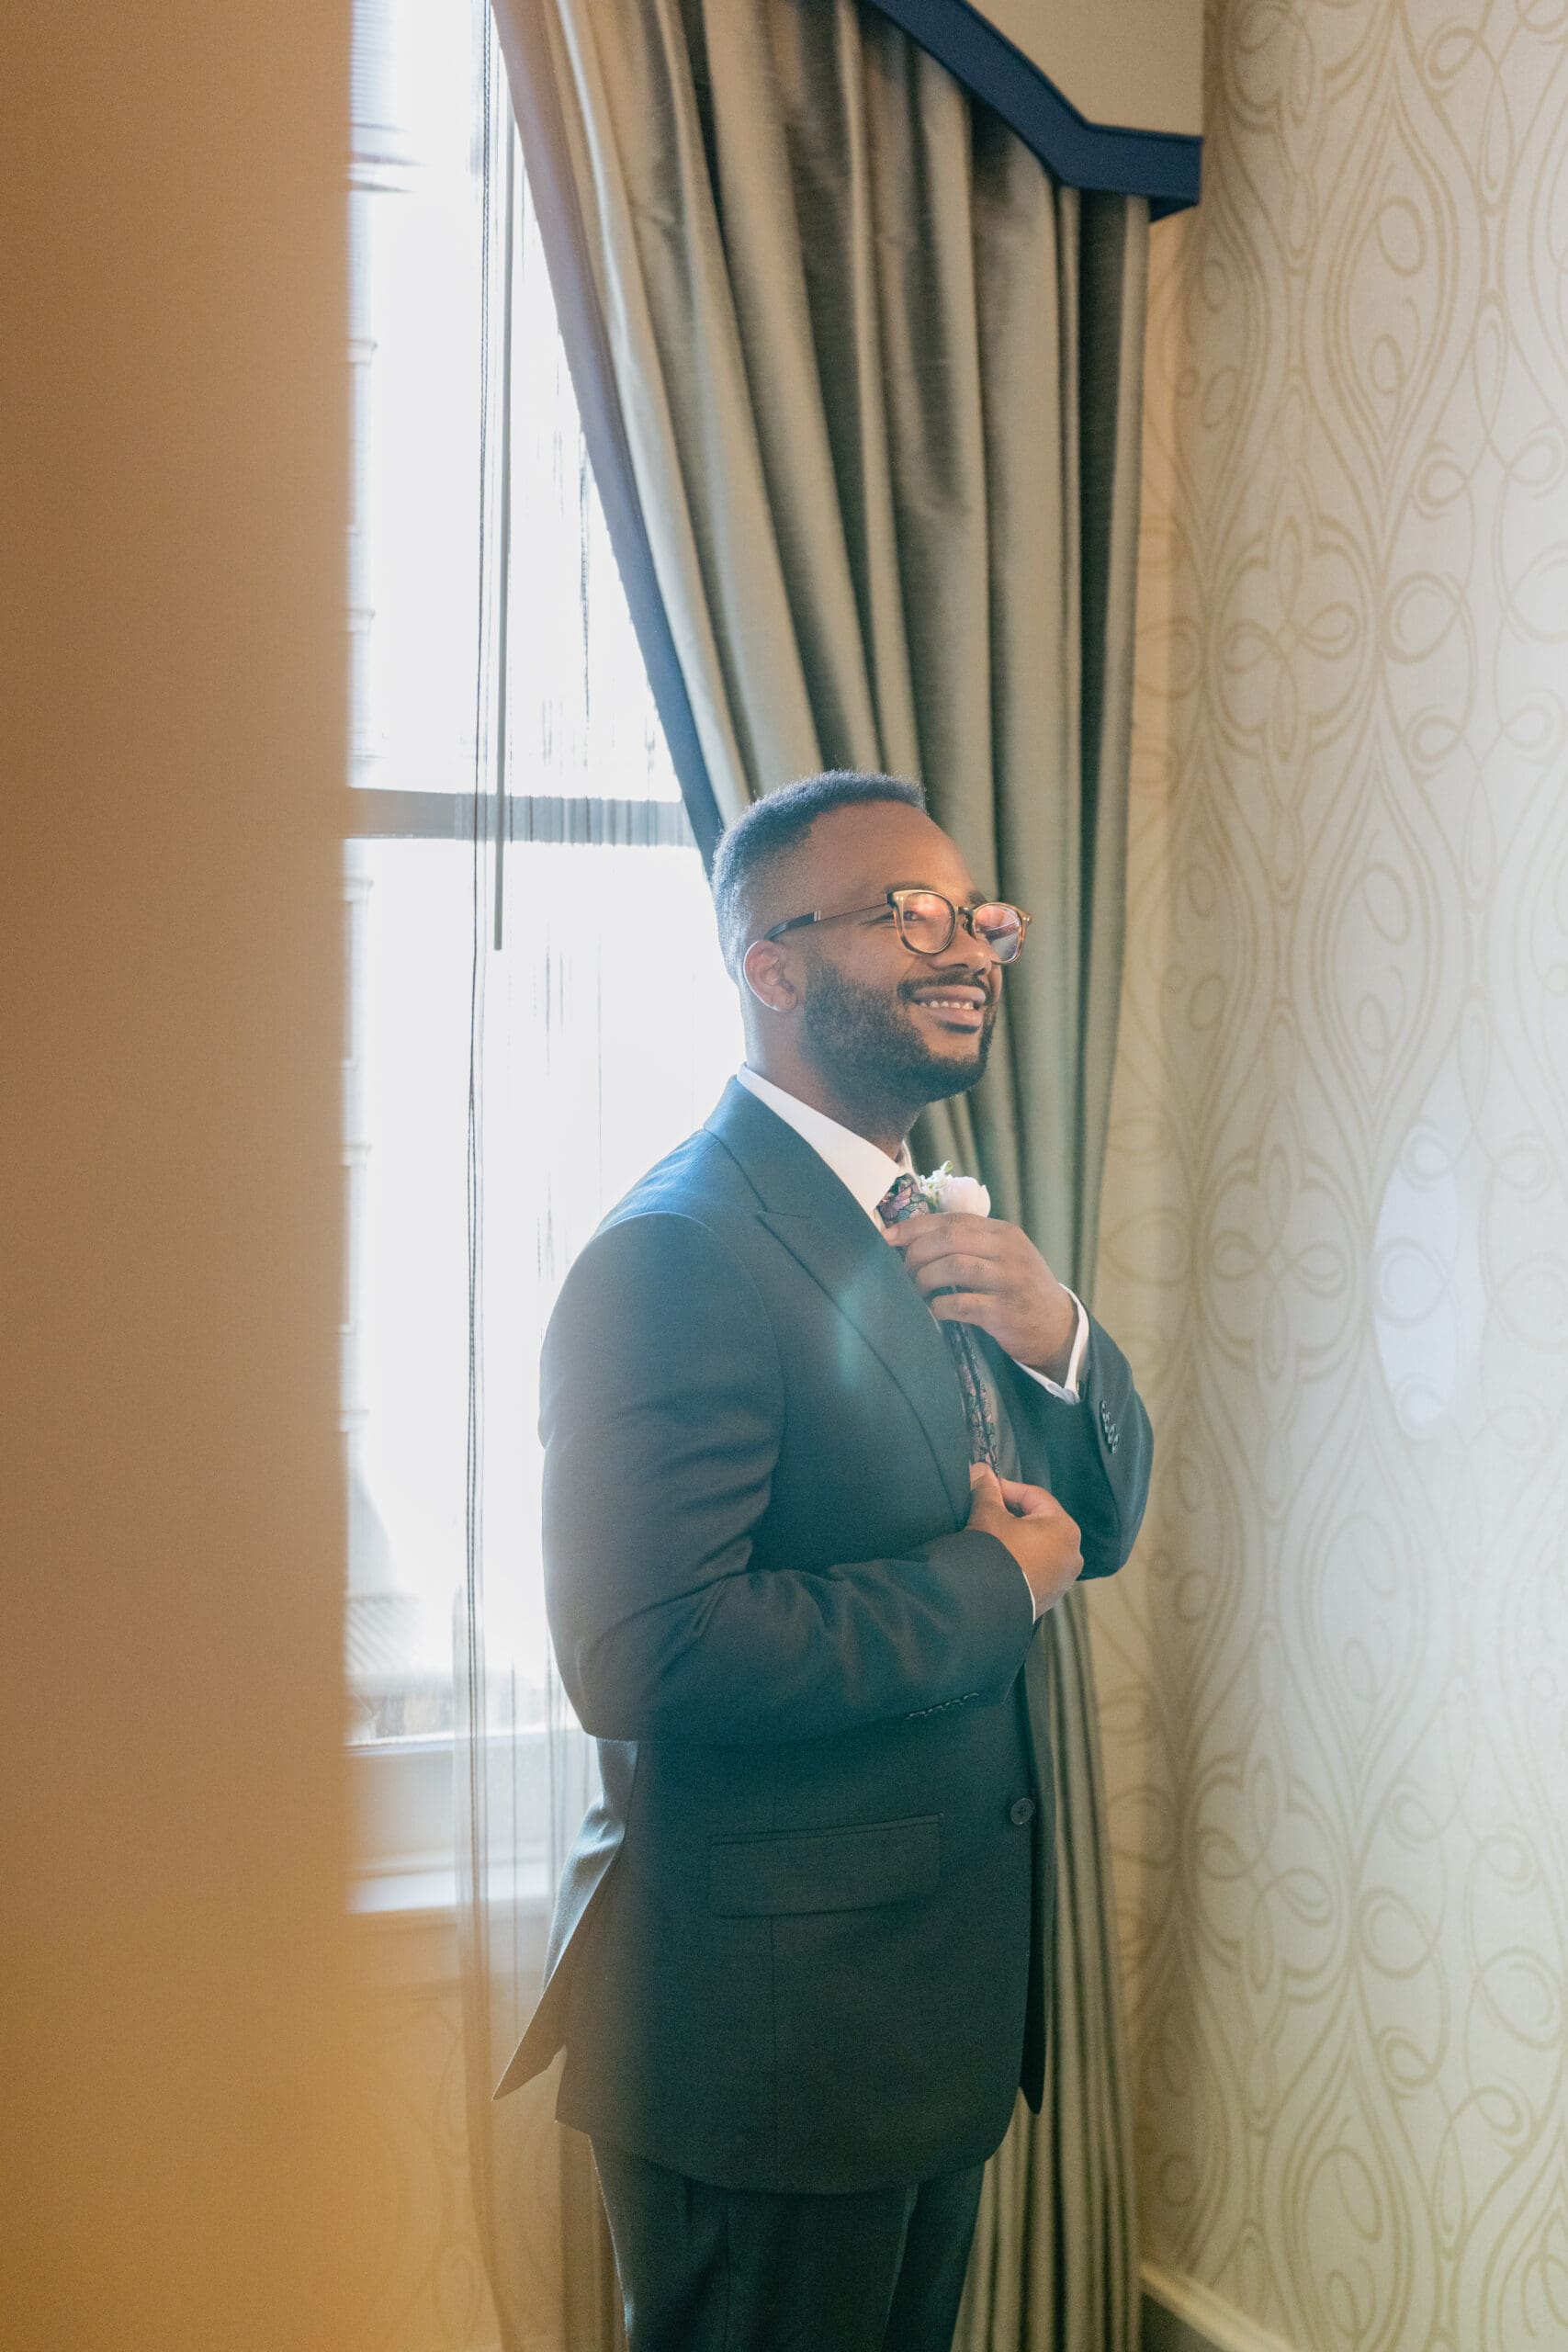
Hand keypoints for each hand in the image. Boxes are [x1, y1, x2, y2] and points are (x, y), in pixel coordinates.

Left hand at [886, 1211, 1077, 1377]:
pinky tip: (933, 1310)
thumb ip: (970, 1244)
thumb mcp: (1003, 1257)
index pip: (953, 1219)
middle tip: (904, 1270)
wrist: (1057, 1327)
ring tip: (918, 1290)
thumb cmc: (1020, 1289)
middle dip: (917, 1253)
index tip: (888, 1238)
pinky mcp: (1004, 1312)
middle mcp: (1008, 1251)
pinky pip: (961, 1304)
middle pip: (950, 1238)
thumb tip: (914, 1240)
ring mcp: (1009, 1281)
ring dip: (925, 1279)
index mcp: (1004, 1232)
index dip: (916, 1227)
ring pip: (953, 1267)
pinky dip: (939, 1307)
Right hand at [965, 1462, 1082, 1618]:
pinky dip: (1021, 1561)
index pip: (1034, 1496)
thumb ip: (986, 1489)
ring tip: (991, 1537)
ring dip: (1017, 1539)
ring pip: (1038, 1546)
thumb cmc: (995, 1554)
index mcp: (1065, 1528)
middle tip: (986, 1512)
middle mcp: (1073, 1553)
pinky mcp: (1050, 1597)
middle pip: (1039, 1521)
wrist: (987, 1605)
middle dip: (1012, 1514)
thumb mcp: (988, 1515)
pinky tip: (999, 1562)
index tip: (985, 1488)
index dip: (1006, 1488)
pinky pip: (1037, 1569)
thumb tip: (981, 1470)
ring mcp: (1064, 1579)